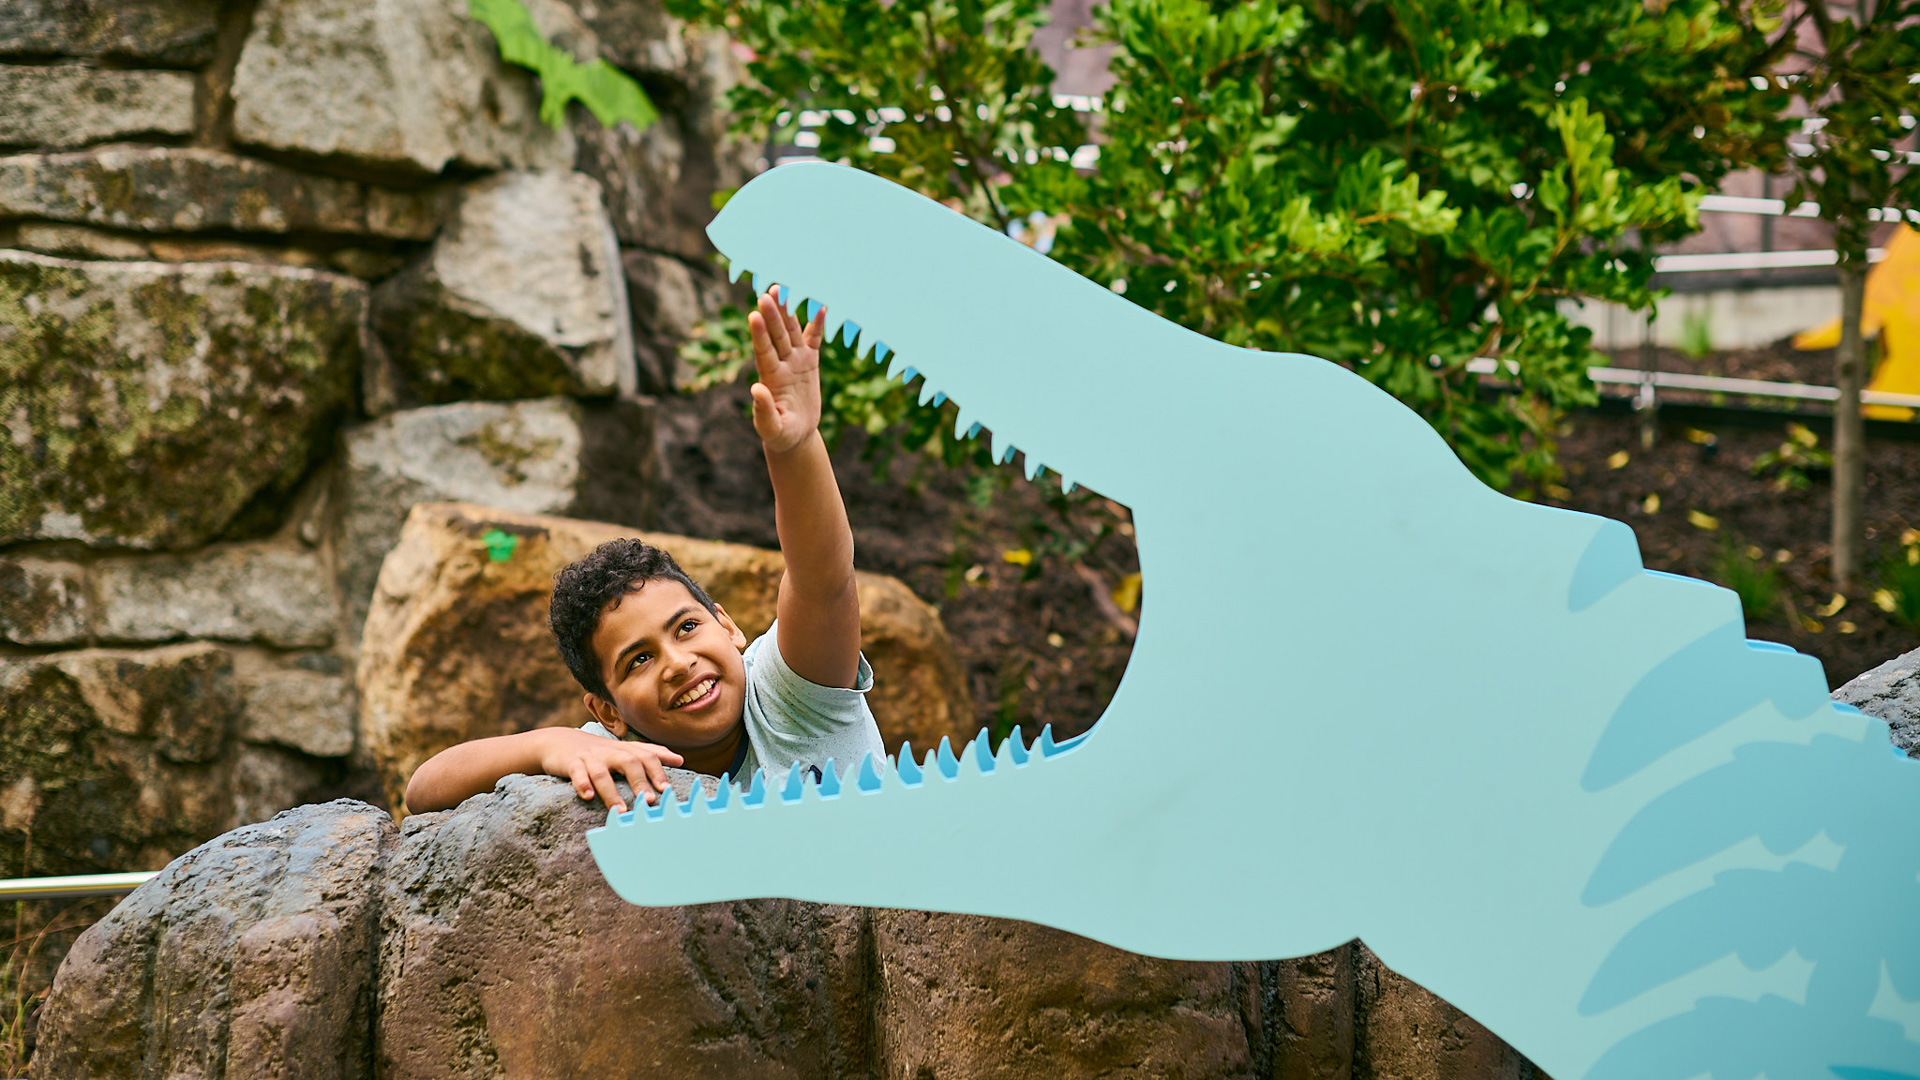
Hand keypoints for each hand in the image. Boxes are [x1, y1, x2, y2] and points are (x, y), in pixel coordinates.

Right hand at [540, 729, 684, 812]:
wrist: (559, 741)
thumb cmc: (599, 751)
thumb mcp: (625, 750)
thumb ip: (651, 754)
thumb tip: (680, 759)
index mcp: (625, 750)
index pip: (646, 756)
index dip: (657, 771)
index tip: (667, 790)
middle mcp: (610, 752)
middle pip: (628, 762)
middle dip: (639, 781)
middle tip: (649, 800)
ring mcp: (590, 757)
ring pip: (601, 773)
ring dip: (611, 792)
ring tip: (620, 811)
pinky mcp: (571, 763)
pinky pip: (577, 773)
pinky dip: (582, 784)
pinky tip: (588, 796)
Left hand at [747, 285, 827, 454]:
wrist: (794, 435)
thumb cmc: (780, 434)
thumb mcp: (771, 427)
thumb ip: (763, 409)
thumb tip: (755, 388)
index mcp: (770, 378)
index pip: (763, 352)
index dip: (759, 334)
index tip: (753, 315)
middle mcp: (781, 364)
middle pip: (776, 335)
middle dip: (772, 315)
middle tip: (766, 293)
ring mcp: (795, 361)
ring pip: (791, 332)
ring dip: (787, 312)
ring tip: (783, 288)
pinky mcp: (810, 363)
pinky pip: (814, 340)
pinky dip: (817, 324)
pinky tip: (820, 306)